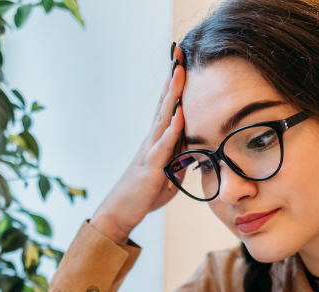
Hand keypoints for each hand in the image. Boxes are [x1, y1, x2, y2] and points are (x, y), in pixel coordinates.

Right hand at [90, 48, 186, 243]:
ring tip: (181, 71)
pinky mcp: (150, 166)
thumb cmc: (144, 194)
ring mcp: (150, 151)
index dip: (177, 85)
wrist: (120, 212)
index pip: (169, 106)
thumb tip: (198, 149)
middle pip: (165, 103)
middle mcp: (152, 139)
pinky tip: (180, 114)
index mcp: (157, 140)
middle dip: (174, 78)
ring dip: (173, 95)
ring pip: (163, 117)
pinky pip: (163, 145)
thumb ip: (181, 158)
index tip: (184, 61)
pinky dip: (172, 128)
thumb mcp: (170, 174)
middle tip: (180, 52)